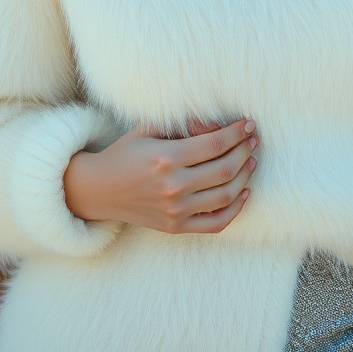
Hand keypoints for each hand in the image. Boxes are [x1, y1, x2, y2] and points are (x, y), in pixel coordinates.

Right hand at [64, 118, 257, 234]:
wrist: (99, 190)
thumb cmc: (126, 153)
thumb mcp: (147, 128)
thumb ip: (180, 124)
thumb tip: (214, 123)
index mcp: (166, 157)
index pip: (215, 144)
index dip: (237, 133)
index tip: (249, 124)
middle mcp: (174, 185)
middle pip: (225, 168)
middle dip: (245, 151)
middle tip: (253, 140)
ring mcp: (176, 210)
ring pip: (226, 195)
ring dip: (245, 176)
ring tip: (251, 161)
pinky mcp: (176, 227)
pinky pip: (216, 223)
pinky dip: (235, 209)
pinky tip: (244, 192)